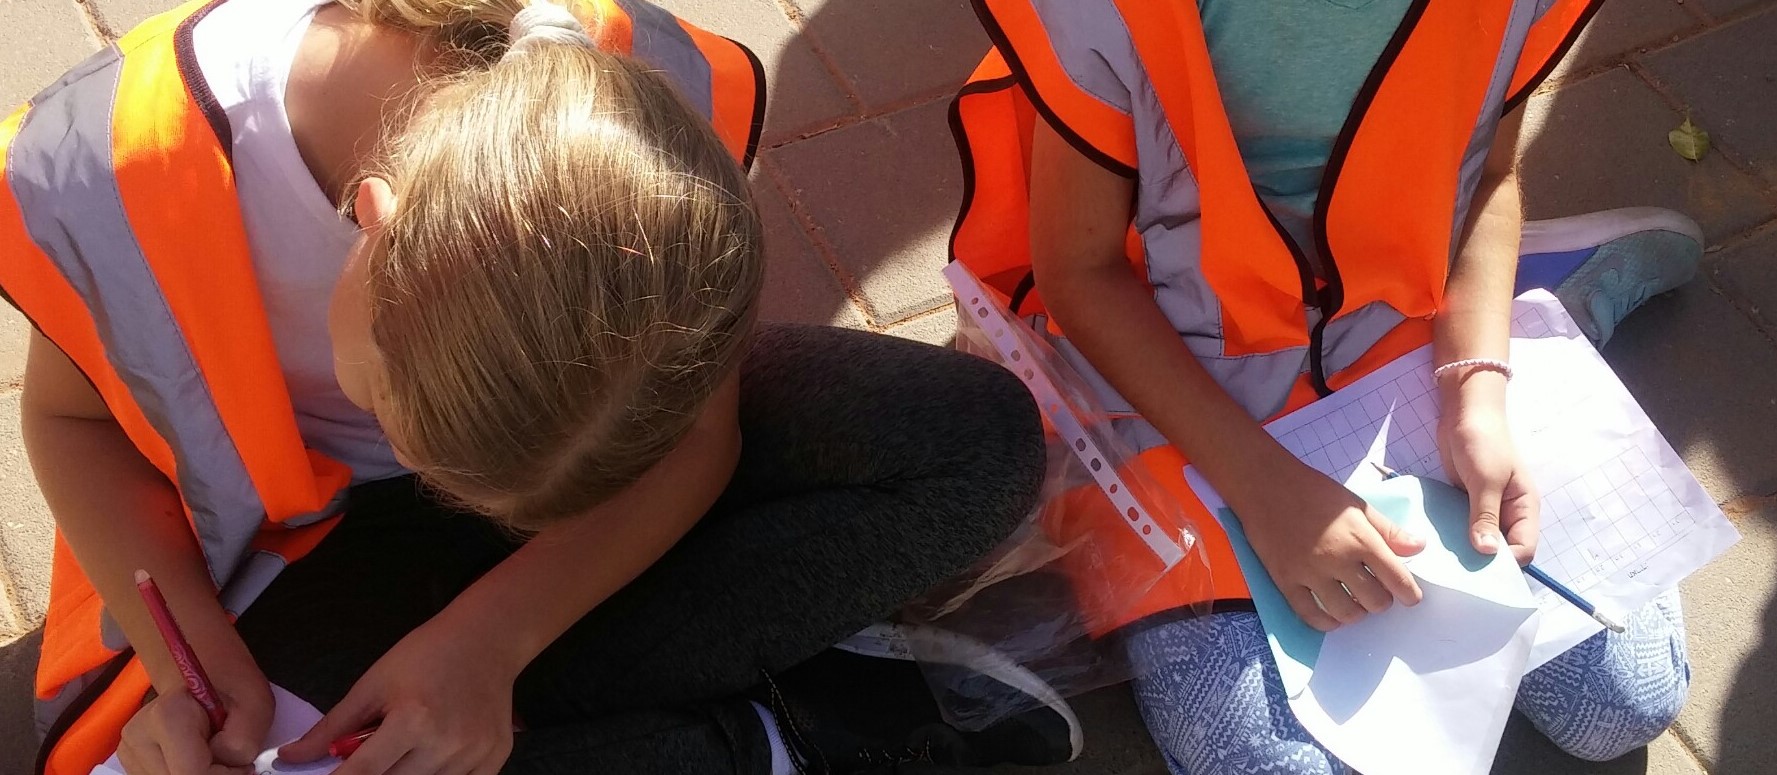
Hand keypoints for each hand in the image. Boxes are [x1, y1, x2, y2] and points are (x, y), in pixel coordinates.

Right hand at [118, 653, 272, 774]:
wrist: (204, 672)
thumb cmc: (231, 684)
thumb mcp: (256, 704)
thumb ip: (243, 741)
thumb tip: (225, 765)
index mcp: (166, 716)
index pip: (192, 774)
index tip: (242, 764)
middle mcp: (138, 735)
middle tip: (232, 761)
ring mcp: (131, 751)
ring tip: (214, 754)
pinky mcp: (133, 762)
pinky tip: (200, 759)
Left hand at [279, 616, 518, 774]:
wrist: (486, 639)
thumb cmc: (426, 654)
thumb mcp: (373, 684)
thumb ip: (332, 727)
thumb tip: (290, 757)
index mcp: (412, 719)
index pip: (362, 773)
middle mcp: (446, 742)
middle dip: (374, 773)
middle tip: (380, 747)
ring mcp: (474, 754)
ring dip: (406, 773)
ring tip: (410, 744)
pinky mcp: (494, 758)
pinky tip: (435, 753)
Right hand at [1235, 462, 1426, 630]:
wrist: (1266, 485)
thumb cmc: (1314, 491)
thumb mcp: (1358, 505)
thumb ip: (1389, 530)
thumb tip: (1419, 548)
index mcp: (1360, 539)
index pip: (1397, 579)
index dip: (1409, 593)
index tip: (1409, 596)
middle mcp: (1338, 560)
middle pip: (1375, 601)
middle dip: (1381, 600)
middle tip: (1375, 590)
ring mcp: (1310, 573)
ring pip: (1346, 614)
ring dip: (1357, 612)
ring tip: (1354, 601)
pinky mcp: (1286, 581)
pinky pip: (1310, 616)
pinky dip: (1327, 622)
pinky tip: (1332, 614)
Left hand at [1439, 403, 1538, 563]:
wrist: (1464, 413)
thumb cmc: (1483, 442)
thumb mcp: (1485, 480)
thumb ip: (1485, 516)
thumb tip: (1487, 552)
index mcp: (1524, 509)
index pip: (1523, 549)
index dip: (1505, 565)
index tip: (1479, 574)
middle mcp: (1508, 513)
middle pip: (1501, 551)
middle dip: (1483, 563)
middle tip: (1457, 574)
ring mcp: (1486, 509)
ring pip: (1480, 542)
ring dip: (1465, 553)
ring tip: (1443, 565)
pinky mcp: (1465, 503)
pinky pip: (1462, 528)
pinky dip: (1453, 538)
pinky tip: (1435, 547)